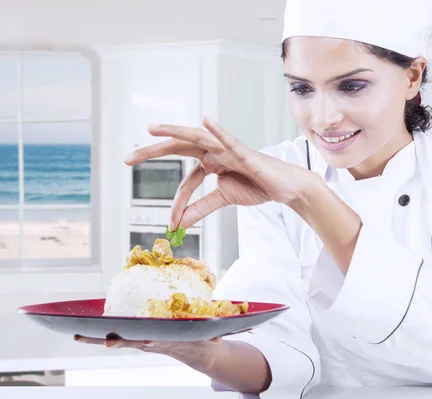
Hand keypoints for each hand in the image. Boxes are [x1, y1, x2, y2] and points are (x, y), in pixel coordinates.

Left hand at [74, 334, 222, 370]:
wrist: (197, 352)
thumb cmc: (203, 341)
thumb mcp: (208, 340)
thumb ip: (212, 339)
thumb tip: (217, 339)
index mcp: (169, 342)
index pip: (158, 342)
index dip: (152, 341)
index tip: (147, 341)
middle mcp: (152, 343)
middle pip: (133, 342)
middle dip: (119, 342)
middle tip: (105, 342)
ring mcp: (143, 342)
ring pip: (118, 340)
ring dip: (97, 339)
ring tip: (78, 336)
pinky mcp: (138, 340)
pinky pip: (117, 337)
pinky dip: (98, 336)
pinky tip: (81, 334)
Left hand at [124, 117, 317, 229]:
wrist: (284, 188)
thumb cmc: (257, 186)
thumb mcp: (224, 199)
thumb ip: (201, 208)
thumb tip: (179, 223)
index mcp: (210, 163)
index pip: (187, 180)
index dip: (177, 202)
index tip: (171, 224)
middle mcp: (215, 152)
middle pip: (179, 148)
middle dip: (152, 151)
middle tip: (126, 158)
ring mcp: (228, 150)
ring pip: (197, 139)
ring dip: (174, 132)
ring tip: (152, 128)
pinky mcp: (244, 153)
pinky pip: (229, 140)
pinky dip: (218, 130)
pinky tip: (205, 120)